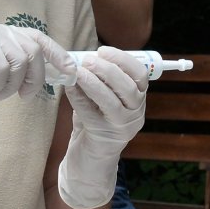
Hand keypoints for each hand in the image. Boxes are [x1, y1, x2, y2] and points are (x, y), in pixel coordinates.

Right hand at [0, 21, 71, 132]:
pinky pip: (1, 66)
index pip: (37, 38)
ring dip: (12, 85)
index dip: (57, 54)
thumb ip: (14, 69)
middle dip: (34, 79)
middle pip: (33, 50)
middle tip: (22, 97)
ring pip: (20, 59)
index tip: (71, 73)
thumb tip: (49, 74)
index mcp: (0, 34)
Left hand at [57, 47, 147, 208]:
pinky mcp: (103, 137)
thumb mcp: (104, 98)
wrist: (91, 157)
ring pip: (111, 102)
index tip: (103, 51)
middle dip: (108, 70)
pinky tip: (69, 86)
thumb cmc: (96, 121)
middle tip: (89, 60)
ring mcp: (121, 127)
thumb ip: (102, 80)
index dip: (123, 60)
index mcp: (138, 100)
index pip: (140, 75)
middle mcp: (135, 114)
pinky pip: (90, 114)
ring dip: (94, 84)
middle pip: (128, 88)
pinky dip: (78, 98)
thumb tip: (84, 57)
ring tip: (79, 71)